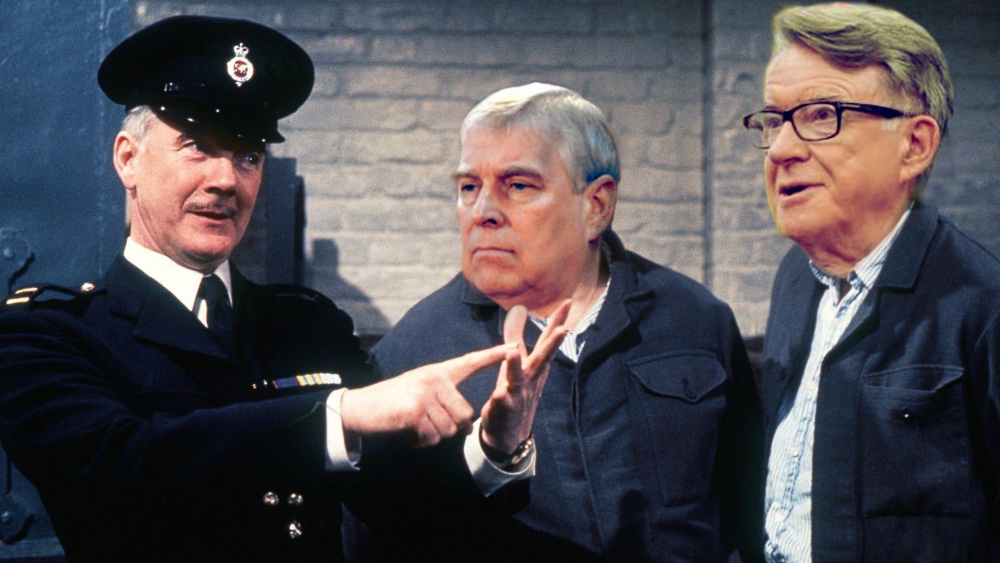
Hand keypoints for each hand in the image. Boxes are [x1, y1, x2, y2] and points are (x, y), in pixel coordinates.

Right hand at [341, 344, 513, 446]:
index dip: (493, 356)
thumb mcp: (421, 397)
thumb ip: (445, 405)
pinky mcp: (416, 410)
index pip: (470, 362)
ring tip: (412, 426)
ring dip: (431, 436)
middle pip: (463, 416)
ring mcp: (425, 393)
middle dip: (446, 428)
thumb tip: (467, 427)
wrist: (359, 409)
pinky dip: (420, 442)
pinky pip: (432, 437)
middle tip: (421, 423)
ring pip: (449, 430)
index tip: (514, 346)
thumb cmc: (392, 406)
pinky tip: (405, 432)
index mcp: (437, 372)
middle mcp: (434, 379)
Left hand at [480, 300, 570, 453]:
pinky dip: (502, 397)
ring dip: (517, 366)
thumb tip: (519, 308)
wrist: (510, 432)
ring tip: (513, 353)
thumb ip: (517, 335)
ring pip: (519, 379)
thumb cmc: (515, 391)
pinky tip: (499, 393)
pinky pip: (503, 402)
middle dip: (552, 344)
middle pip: (542, 359)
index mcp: (535, 366)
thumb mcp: (517, 361)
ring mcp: (519, 395)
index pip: (546, 340)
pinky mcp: (505, 409)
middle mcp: (531, 378)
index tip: (568, 303)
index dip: (557, 322)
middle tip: (563, 329)